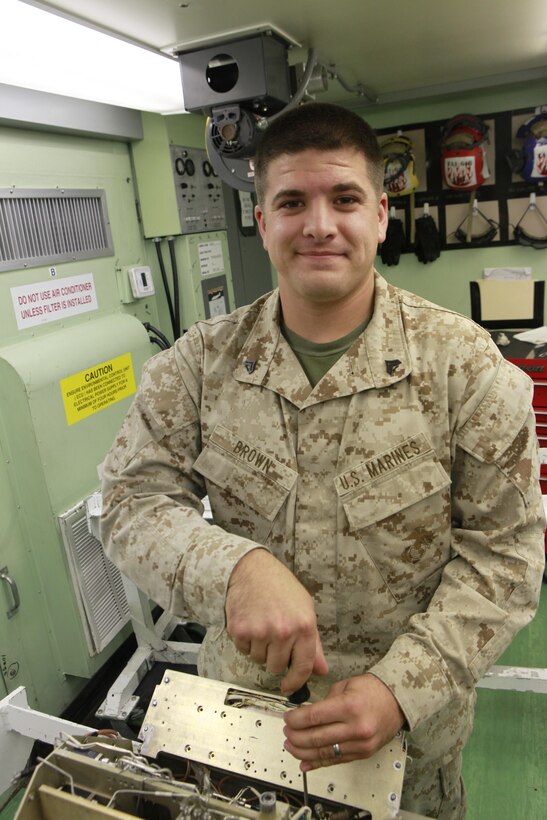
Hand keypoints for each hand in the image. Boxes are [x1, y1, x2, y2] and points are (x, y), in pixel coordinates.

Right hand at [225, 548, 327, 693]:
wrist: (252, 569)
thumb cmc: (281, 588)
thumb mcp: (305, 610)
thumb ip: (313, 644)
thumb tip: (322, 671)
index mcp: (304, 626)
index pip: (303, 667)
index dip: (295, 682)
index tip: (289, 687)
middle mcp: (283, 631)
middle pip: (276, 667)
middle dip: (275, 658)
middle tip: (273, 637)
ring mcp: (260, 631)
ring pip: (259, 660)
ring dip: (260, 649)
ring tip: (262, 625)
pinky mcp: (240, 630)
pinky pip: (244, 650)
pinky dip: (246, 642)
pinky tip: (251, 622)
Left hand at [283, 673, 404, 769]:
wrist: (397, 701)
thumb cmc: (372, 690)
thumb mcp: (345, 686)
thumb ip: (325, 702)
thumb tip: (304, 715)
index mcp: (349, 707)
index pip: (313, 718)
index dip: (295, 720)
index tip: (287, 718)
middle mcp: (355, 729)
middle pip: (316, 738)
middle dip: (295, 736)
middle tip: (286, 731)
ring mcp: (360, 745)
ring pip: (323, 754)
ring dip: (302, 752)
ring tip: (290, 745)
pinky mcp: (362, 754)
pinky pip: (335, 761)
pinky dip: (317, 763)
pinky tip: (304, 763)